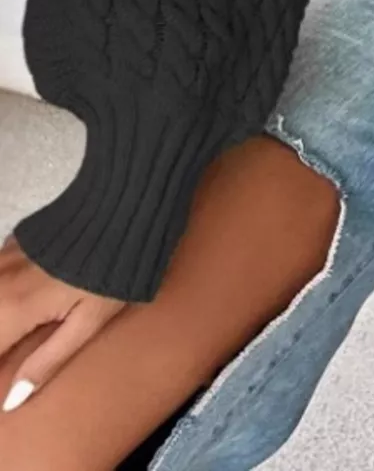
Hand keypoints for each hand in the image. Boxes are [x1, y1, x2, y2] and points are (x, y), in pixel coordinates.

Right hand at [0, 232, 124, 412]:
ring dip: (0, 316)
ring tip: (22, 325)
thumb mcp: (87, 323)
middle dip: (0, 339)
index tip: (8, 366)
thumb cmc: (111, 273)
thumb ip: (45, 362)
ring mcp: (2, 258)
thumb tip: (12, 400)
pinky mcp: (11, 243)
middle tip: (16, 345)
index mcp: (12, 308)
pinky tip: (19, 297)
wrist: (122, 211)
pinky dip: (1, 291)